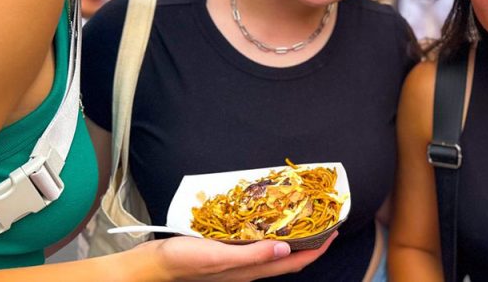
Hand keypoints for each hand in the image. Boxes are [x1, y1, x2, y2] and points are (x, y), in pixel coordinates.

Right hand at [142, 231, 336, 280]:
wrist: (153, 266)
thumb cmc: (183, 262)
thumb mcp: (218, 256)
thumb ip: (251, 255)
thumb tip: (286, 250)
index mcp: (251, 271)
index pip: (294, 263)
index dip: (317, 249)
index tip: (334, 230)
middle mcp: (249, 268)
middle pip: (289, 258)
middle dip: (311, 241)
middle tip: (324, 219)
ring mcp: (239, 261)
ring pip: (275, 250)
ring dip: (293, 236)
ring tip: (303, 215)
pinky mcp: (228, 252)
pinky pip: (258, 243)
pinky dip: (271, 231)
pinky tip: (268, 217)